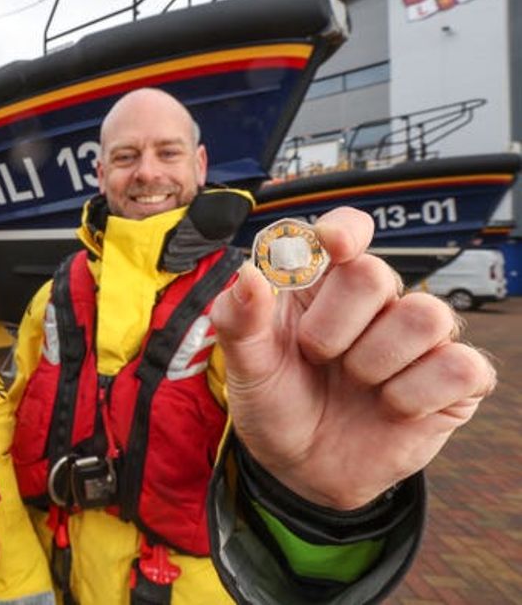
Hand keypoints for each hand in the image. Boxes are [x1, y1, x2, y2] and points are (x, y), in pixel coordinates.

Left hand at [210, 207, 495, 508]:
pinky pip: (460, 367)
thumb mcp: (247, 366)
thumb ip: (239, 319)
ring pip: (427, 316)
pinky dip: (417, 394)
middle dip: (334, 326)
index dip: (345, 230)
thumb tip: (249, 272)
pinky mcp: (452, 382)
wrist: (300, 468)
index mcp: (322, 284)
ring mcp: (418, 340)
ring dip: (376, 361)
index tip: (333, 244)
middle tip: (317, 357)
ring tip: (354, 383)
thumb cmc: (276, 403)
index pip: (348, 230)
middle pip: (376, 274)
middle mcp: (375, 302)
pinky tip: (390, 407)